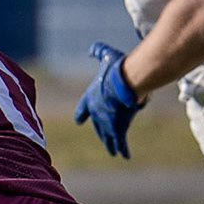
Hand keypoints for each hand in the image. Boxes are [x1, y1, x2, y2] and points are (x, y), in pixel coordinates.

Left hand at [73, 41, 144, 158]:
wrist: (124, 84)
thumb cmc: (116, 69)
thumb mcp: (106, 56)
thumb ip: (98, 51)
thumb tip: (92, 47)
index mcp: (91, 97)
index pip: (83, 109)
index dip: (82, 114)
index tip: (79, 121)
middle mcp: (96, 113)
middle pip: (98, 125)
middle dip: (101, 131)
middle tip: (103, 138)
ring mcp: (107, 123)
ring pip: (108, 136)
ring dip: (110, 144)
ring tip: (112, 151)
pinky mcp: (119, 129)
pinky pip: (121, 142)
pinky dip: (123, 149)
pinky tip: (124, 156)